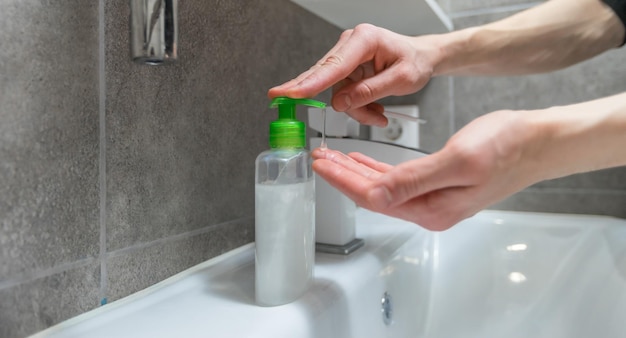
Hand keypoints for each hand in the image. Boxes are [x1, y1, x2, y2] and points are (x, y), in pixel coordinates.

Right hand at [268, 24, 441, 126]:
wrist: (422, 57)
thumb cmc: (416, 62)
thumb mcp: (402, 80)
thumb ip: (370, 91)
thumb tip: (341, 103)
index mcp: (365, 39)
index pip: (334, 65)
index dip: (311, 82)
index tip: (292, 93)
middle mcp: (351, 44)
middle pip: (325, 76)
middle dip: (323, 97)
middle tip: (278, 97)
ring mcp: (346, 57)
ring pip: (336, 92)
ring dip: (355, 110)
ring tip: (378, 116)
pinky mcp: (347, 69)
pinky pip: (342, 94)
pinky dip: (356, 106)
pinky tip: (374, 110)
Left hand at [311, 110, 541, 229]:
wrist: (537, 142)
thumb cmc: (506, 147)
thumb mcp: (457, 161)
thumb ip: (413, 180)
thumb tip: (375, 195)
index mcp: (432, 208)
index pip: (375, 198)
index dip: (344, 181)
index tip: (320, 166)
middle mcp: (430, 209)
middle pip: (374, 195)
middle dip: (343, 177)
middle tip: (318, 158)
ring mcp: (435, 198)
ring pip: (384, 187)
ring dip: (356, 172)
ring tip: (332, 158)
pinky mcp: (439, 185)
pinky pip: (399, 180)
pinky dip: (377, 170)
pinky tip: (364, 161)